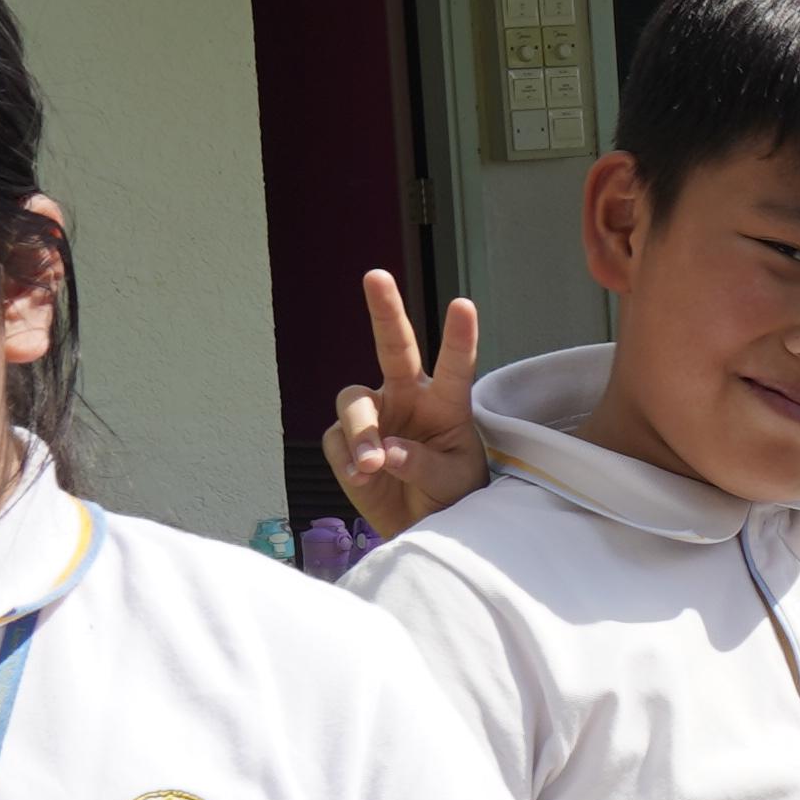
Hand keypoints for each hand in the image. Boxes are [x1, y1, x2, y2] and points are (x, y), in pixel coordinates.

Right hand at [327, 271, 489, 537]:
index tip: (463, 305)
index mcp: (446, 402)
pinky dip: (347, 460)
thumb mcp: (453, 483)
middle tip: (376, 275)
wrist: (420, 523)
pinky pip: (336, 441)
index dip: (459, 337)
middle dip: (385, 311)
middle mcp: (408, 398)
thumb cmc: (449, 493)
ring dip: (360, 430)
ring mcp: (375, 416)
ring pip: (354, 401)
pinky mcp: (345, 441)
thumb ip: (424, 465)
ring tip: (371, 465)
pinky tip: (362, 478)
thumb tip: (386, 451)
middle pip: (393, 348)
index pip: (456, 365)